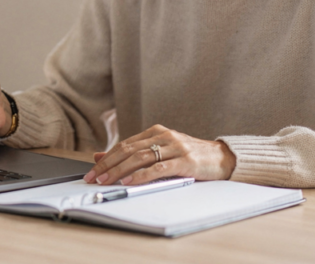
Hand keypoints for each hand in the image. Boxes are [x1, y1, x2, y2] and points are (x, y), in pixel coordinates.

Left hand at [83, 124, 235, 185]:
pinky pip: (159, 168)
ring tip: (107, 181)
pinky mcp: (185, 161)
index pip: (125, 144)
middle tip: (94, 177)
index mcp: (156, 132)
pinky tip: (130, 181)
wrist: (222, 158)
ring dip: (120, 170)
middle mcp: (164, 136)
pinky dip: (142, 175)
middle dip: (108, 165)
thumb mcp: (161, 151)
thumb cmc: (190, 156)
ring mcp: (175, 147)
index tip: (92, 170)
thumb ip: (135, 153)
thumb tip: (101, 156)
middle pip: (129, 150)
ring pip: (141, 158)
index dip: (107, 158)